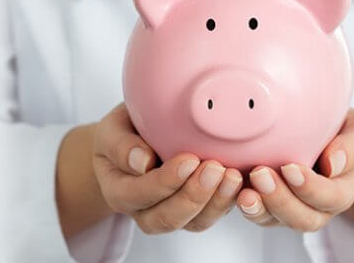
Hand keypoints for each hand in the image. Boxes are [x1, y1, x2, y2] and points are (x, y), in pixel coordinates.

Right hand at [90, 104, 242, 233]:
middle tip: (214, 168)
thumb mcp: (112, 130)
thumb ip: (120, 144)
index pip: (137, 195)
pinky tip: (241, 181)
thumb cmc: (123, 133)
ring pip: (194, 223)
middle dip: (193, 196)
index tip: (188, 160)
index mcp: (118, 191)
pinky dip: (229, 201)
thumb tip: (141, 161)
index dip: (164, 182)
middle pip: (166, 218)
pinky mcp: (197, 209)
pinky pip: (213, 214)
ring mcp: (172, 213)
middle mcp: (143, 210)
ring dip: (215, 202)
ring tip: (232, 176)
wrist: (134, 141)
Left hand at [236, 108, 353, 231]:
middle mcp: (319, 207)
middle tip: (261, 174)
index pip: (331, 198)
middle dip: (281, 200)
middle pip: (303, 219)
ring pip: (276, 220)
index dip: (311, 188)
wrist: (321, 127)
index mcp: (344, 190)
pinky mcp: (268, 205)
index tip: (291, 168)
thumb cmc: (342, 130)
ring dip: (260, 206)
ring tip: (245, 190)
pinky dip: (243, 204)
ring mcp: (292, 209)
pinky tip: (234, 189)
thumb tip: (333, 164)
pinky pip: (256, 213)